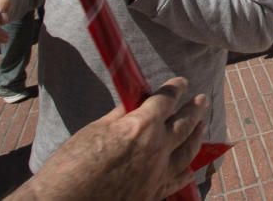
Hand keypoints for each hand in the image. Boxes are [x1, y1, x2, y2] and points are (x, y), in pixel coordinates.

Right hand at [7, 77, 207, 200]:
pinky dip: (187, 171)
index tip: (181, 82)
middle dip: (194, 109)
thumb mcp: (96, 129)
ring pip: (187, 152)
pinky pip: (177, 180)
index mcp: (141, 127)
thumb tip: (135, 105)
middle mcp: (156, 150)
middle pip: (184, 124)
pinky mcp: (152, 195)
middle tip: (202, 99)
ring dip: (196, 136)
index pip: (166, 100)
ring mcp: (157, 175)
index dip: (175, 88)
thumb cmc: (70, 165)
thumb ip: (122, 115)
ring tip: (201, 126)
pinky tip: (192, 167)